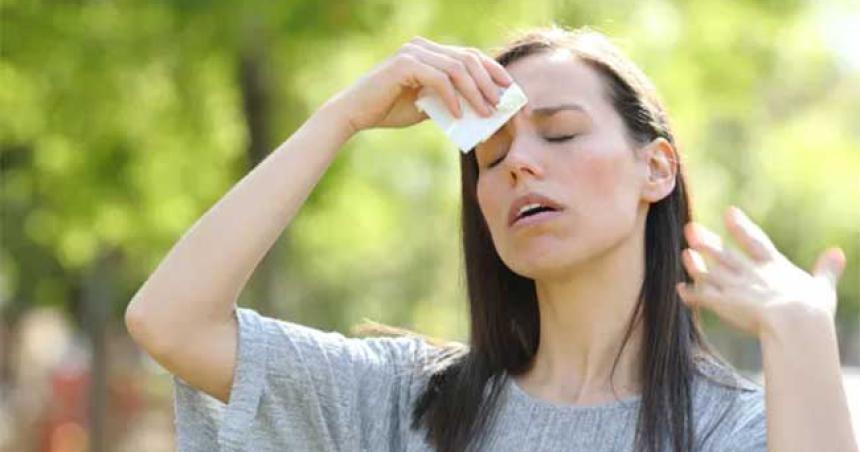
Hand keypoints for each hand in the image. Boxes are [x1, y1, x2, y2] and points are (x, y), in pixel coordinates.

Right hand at [324, 36, 512, 133]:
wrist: (355, 114)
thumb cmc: (389, 110)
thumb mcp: (426, 106)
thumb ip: (449, 101)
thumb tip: (479, 109)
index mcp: (429, 51)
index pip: (469, 55)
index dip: (493, 70)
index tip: (510, 89)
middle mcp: (423, 46)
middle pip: (468, 59)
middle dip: (489, 82)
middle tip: (501, 104)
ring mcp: (413, 52)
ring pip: (457, 69)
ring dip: (475, 92)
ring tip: (485, 112)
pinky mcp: (404, 64)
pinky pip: (439, 79)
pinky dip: (452, 98)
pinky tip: (457, 115)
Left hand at [676, 206, 846, 336]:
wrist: (793, 322)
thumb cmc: (812, 309)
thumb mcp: (823, 286)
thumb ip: (827, 269)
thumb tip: (839, 253)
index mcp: (772, 265)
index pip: (754, 240)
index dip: (741, 226)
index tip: (729, 212)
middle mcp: (749, 272)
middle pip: (724, 253)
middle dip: (707, 241)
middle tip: (690, 228)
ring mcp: (734, 287)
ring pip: (709, 271)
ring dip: (696, 263)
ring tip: (684, 254)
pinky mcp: (723, 304)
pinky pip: (703, 297)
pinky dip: (691, 293)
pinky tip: (680, 289)